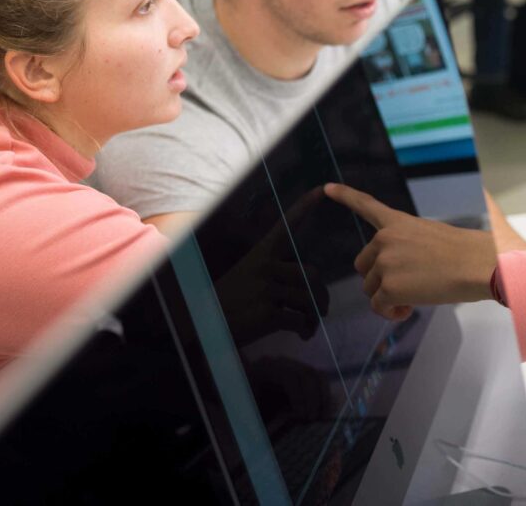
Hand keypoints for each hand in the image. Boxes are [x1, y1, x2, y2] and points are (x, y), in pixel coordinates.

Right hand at [213, 187, 329, 342]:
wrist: (204, 324)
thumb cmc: (230, 301)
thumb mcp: (247, 276)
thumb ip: (276, 275)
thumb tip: (309, 288)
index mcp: (260, 254)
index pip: (286, 226)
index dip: (304, 206)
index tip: (322, 188)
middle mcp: (264, 266)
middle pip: (312, 275)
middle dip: (320, 295)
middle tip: (320, 310)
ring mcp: (266, 289)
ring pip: (309, 300)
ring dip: (314, 316)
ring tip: (308, 326)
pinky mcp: (268, 313)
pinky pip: (301, 320)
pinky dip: (306, 330)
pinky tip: (302, 336)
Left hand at [322, 183, 496, 319]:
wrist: (480, 264)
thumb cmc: (467, 251)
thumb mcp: (434, 233)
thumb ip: (409, 244)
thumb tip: (412, 261)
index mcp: (398, 222)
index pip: (365, 205)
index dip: (345, 195)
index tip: (327, 188)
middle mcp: (385, 239)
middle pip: (364, 265)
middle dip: (380, 279)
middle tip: (408, 285)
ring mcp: (385, 263)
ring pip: (371, 288)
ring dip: (388, 297)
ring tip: (414, 296)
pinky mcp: (390, 287)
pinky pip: (379, 306)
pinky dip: (391, 313)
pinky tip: (408, 309)